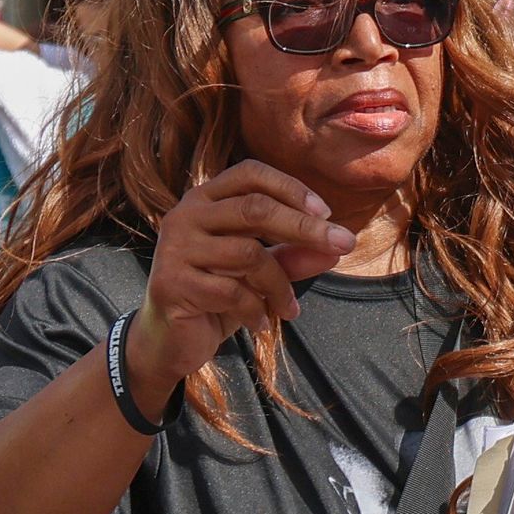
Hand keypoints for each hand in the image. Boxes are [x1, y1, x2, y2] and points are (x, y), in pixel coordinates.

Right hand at [133, 160, 352, 397]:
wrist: (170, 340)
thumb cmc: (218, 295)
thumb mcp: (261, 272)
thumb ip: (293, 255)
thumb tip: (337, 247)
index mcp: (205, 200)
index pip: (250, 174)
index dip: (290, 188)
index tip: (326, 213)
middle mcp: (185, 215)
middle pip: (255, 208)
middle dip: (305, 228)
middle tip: (343, 245)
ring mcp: (174, 248)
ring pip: (249, 254)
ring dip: (280, 285)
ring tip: (288, 308)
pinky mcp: (172, 283)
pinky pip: (232, 291)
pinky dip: (256, 309)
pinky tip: (261, 323)